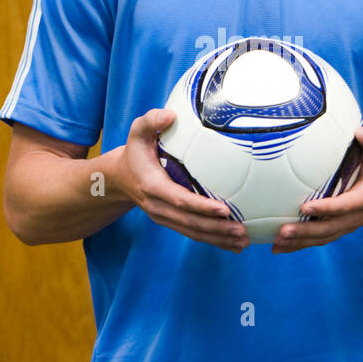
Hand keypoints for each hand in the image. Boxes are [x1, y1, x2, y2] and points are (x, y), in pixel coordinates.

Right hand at [111, 108, 248, 252]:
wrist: (119, 177)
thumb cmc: (135, 151)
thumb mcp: (137, 132)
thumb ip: (151, 121)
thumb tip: (170, 116)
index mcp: (152, 186)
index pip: (180, 200)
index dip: (202, 207)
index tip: (224, 209)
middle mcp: (158, 207)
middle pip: (190, 223)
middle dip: (216, 229)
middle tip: (242, 231)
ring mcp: (164, 217)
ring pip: (193, 233)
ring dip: (218, 239)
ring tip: (243, 241)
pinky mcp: (170, 222)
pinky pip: (193, 234)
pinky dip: (214, 241)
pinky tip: (233, 246)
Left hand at [272, 126, 362, 253]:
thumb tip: (360, 133)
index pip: (347, 205)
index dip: (327, 208)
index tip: (305, 206)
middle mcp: (358, 216)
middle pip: (331, 228)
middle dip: (306, 232)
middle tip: (283, 231)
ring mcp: (347, 224)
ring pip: (323, 238)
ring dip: (299, 242)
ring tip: (277, 243)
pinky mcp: (337, 228)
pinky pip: (318, 240)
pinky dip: (298, 245)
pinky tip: (278, 248)